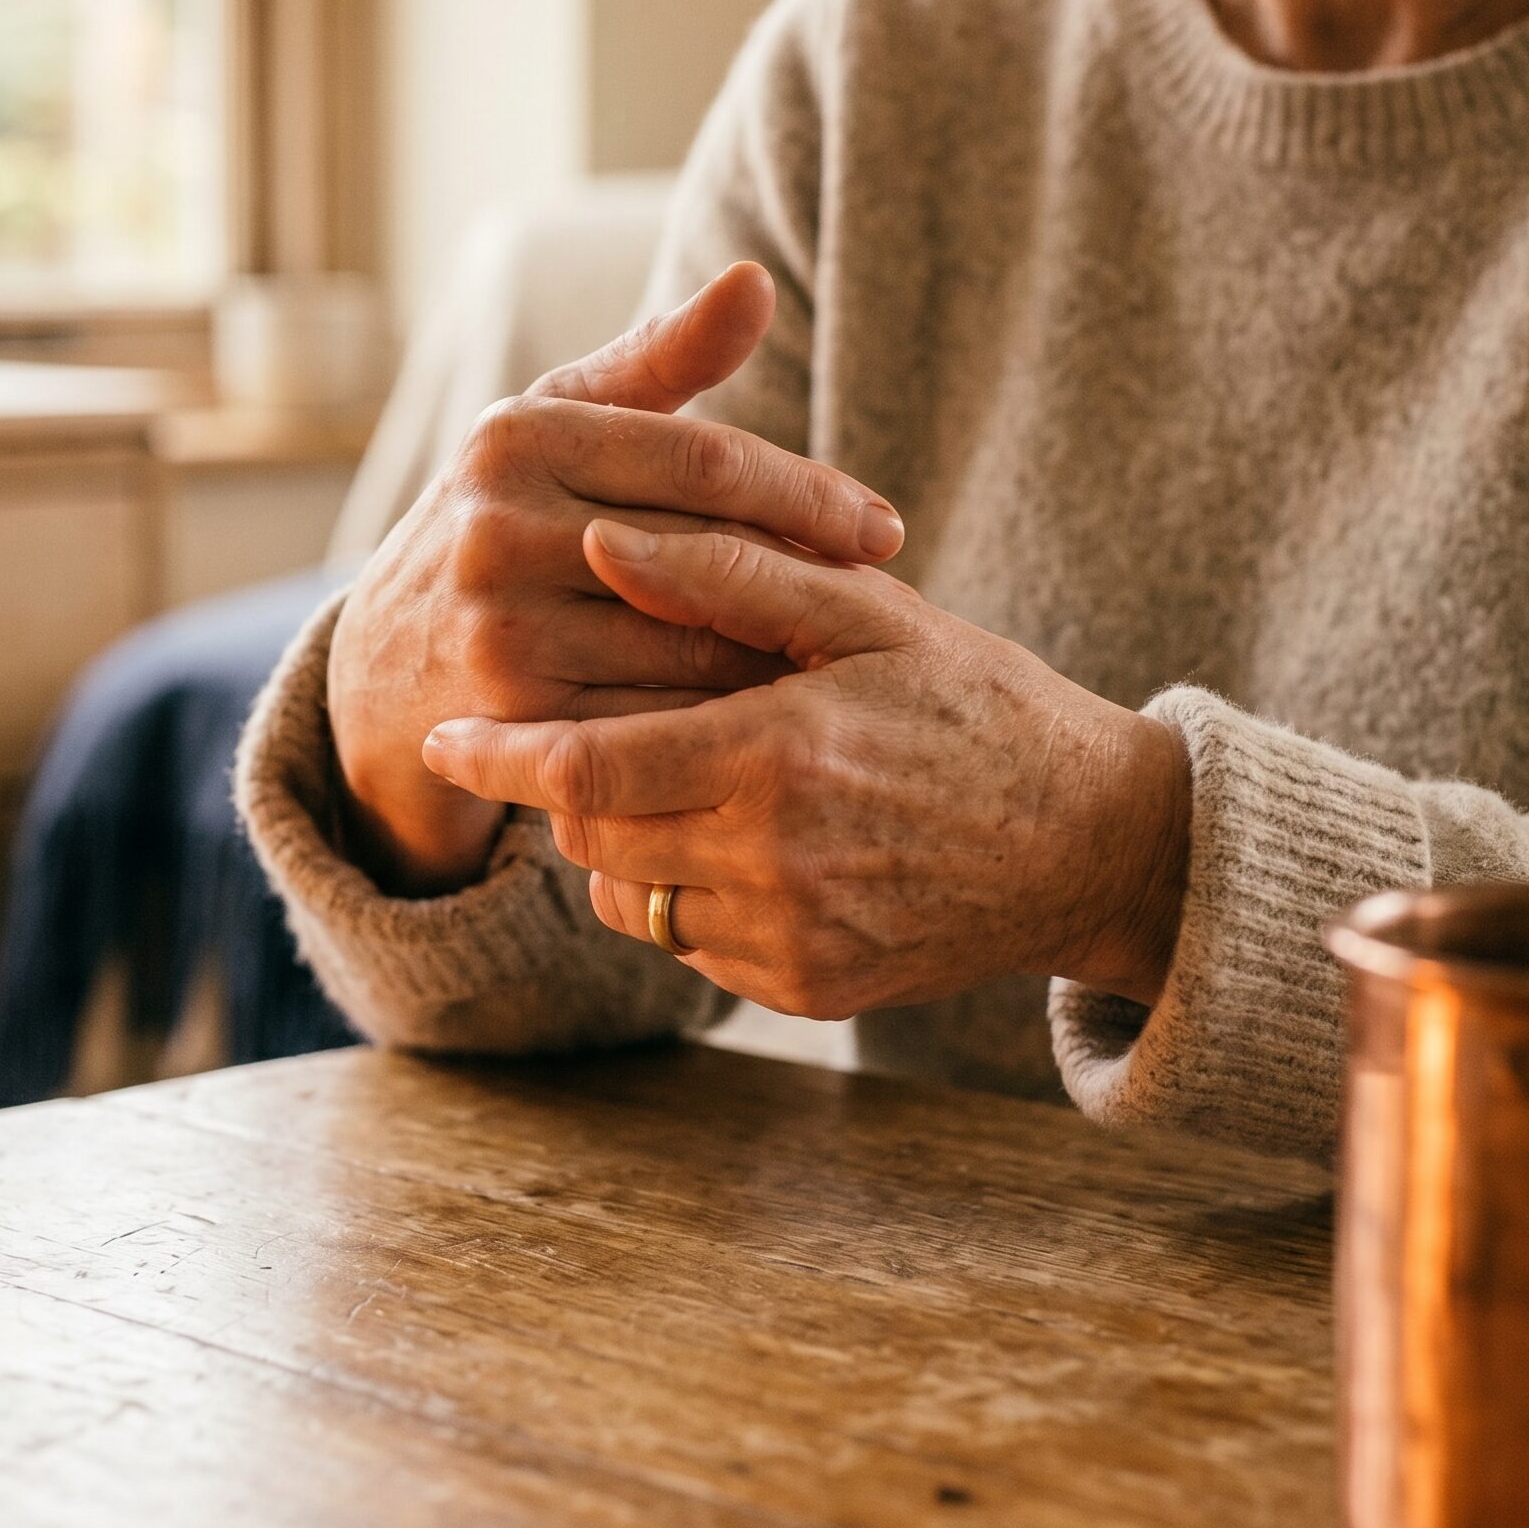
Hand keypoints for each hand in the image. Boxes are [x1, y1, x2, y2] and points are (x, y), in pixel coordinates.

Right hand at [327, 265, 906, 893]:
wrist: (381, 670)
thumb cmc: (504, 525)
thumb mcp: (559, 430)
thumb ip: (660, 361)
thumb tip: (756, 280)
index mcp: (521, 434)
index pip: (705, 460)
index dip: (810, 496)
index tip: (885, 527)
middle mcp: (500, 522)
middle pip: (707, 554)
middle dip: (809, 580)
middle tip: (886, 599)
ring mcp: (500, 623)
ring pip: (689, 646)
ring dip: (778, 659)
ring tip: (848, 660)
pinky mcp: (510, 717)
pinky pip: (655, 723)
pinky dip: (721, 727)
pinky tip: (778, 725)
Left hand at [422, 521, 1191, 1014]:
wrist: (1089, 843)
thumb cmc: (978, 705)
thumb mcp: (868, 613)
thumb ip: (728, 576)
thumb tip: (601, 537)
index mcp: (775, 755)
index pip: (580, 769)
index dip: (495, 755)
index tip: (439, 737)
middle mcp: (772, 862)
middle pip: (589, 838)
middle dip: (564, 788)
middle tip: (586, 737)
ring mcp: (790, 939)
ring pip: (629, 900)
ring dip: (622, 844)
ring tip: (685, 782)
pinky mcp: (804, 990)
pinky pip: (690, 946)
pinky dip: (685, 896)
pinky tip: (749, 843)